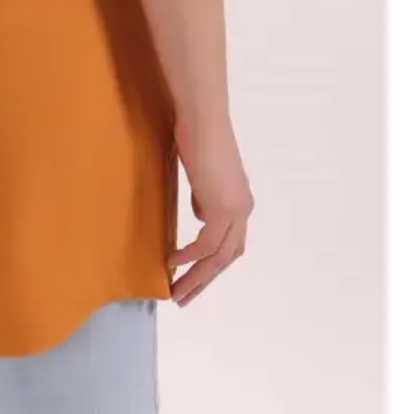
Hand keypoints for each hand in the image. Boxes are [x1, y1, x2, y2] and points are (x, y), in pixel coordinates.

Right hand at [168, 115, 253, 306]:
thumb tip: (200, 214)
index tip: (191, 275)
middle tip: (184, 297)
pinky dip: (189, 257)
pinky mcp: (222, 208)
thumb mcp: (202, 172)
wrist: (202, 117)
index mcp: (240, 201)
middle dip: (204, 280)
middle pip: (227, 258)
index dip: (211, 263)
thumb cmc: (197, 135)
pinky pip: (205, 245)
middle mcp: (243, 209)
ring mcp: (235, 210)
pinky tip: (172, 261)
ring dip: (197, 277)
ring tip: (176, 291)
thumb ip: (204, 195)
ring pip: (218, 258)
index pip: (230, 243)